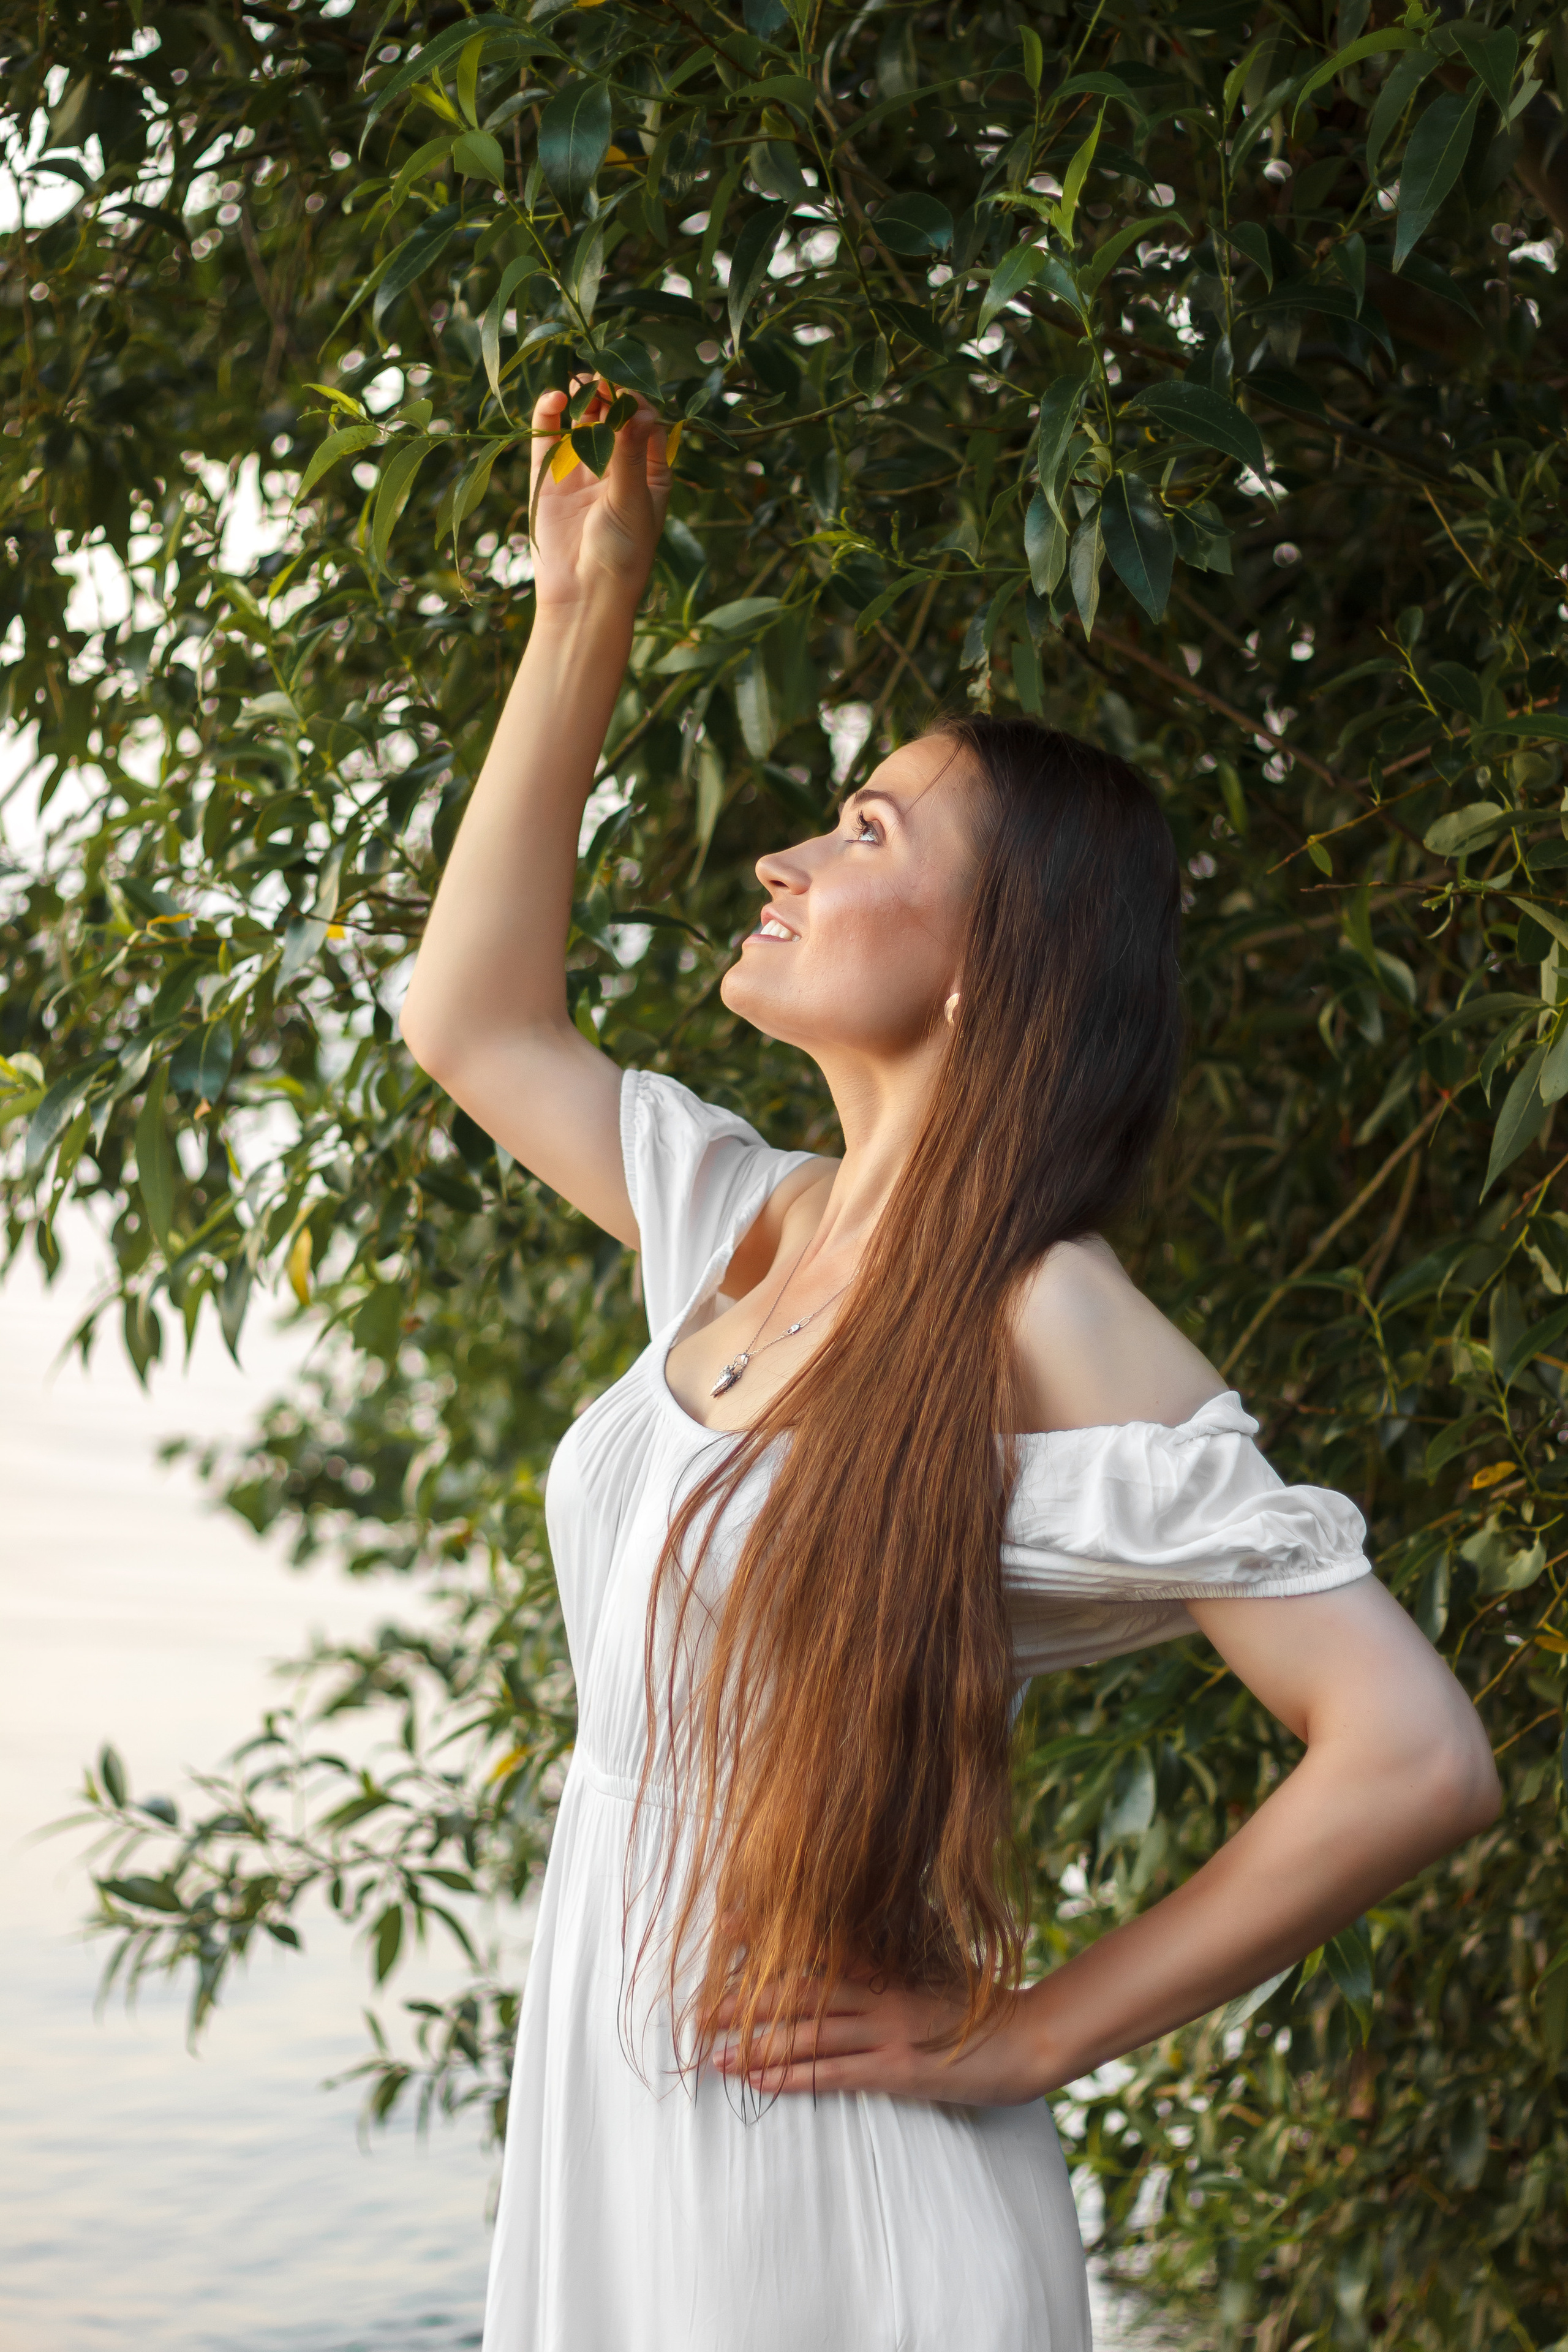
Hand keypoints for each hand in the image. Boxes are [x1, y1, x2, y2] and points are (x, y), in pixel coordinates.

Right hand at [528, 377, 670, 613]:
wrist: (583, 595)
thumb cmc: (622, 555)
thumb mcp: (632, 502)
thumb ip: (630, 455)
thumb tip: (641, 411)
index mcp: (649, 474)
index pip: (646, 425)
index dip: (636, 403)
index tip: (627, 391)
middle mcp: (616, 467)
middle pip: (613, 417)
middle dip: (607, 395)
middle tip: (600, 380)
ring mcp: (582, 470)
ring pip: (581, 421)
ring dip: (581, 400)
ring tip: (579, 384)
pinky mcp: (549, 477)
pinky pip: (548, 438)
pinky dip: (548, 415)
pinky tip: (554, 399)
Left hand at [707, 1971, 1052, 2106]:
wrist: (1028, 2036)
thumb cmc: (978, 2001)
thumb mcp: (932, 1964)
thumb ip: (892, 1951)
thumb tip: (856, 1938)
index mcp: (886, 1963)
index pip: (815, 1946)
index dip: (767, 1937)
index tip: (724, 1927)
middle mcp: (878, 1991)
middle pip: (798, 1991)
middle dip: (744, 2000)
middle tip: (695, 2005)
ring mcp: (887, 2030)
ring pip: (808, 2034)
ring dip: (755, 2045)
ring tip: (712, 2053)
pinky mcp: (897, 2070)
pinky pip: (833, 2074)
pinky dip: (792, 2077)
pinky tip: (761, 2082)